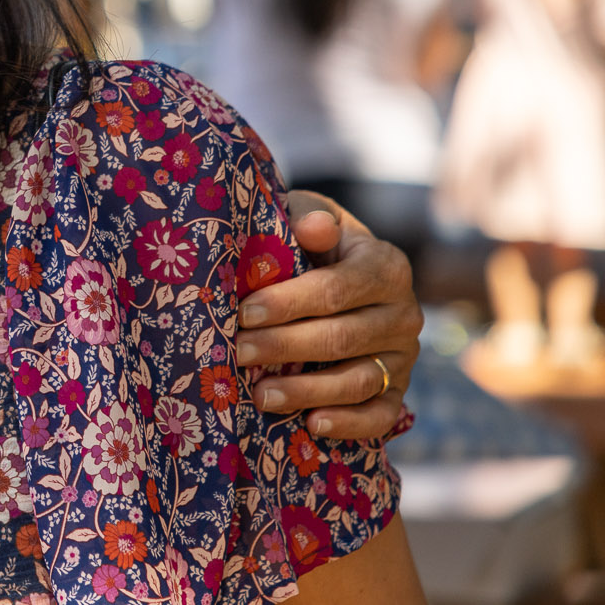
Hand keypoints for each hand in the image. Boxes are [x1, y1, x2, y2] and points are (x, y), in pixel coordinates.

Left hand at [236, 189, 419, 439]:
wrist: (339, 277)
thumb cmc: (312, 244)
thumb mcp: (310, 219)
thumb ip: (310, 219)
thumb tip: (314, 227)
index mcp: (386, 266)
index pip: (335, 289)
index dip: (288, 303)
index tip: (245, 312)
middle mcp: (404, 313)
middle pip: (342, 337)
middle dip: (285, 347)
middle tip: (239, 353)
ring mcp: (404, 356)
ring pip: (358, 380)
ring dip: (307, 391)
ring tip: (261, 395)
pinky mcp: (398, 390)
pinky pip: (381, 415)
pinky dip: (349, 424)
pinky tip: (311, 424)